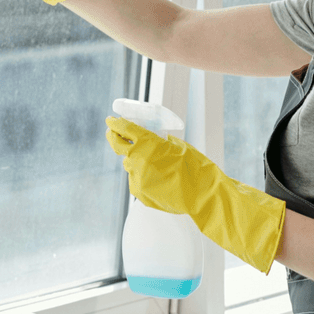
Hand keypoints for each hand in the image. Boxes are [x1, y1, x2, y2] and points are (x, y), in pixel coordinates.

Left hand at [107, 116, 285, 272]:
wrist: (202, 195)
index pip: (125, 129)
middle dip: (113, 136)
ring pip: (129, 165)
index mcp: (149, 144)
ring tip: (152, 161)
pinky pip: (136, 179)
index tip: (111, 119)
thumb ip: (159, 144)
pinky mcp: (139, 193)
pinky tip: (159, 178)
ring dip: (134, 160)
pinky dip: (143, 176)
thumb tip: (148, 144)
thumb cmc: (195, 167)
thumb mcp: (178, 147)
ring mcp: (137, 178)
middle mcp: (138, 160)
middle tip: (112, 131)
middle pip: (117, 145)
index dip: (116, 123)